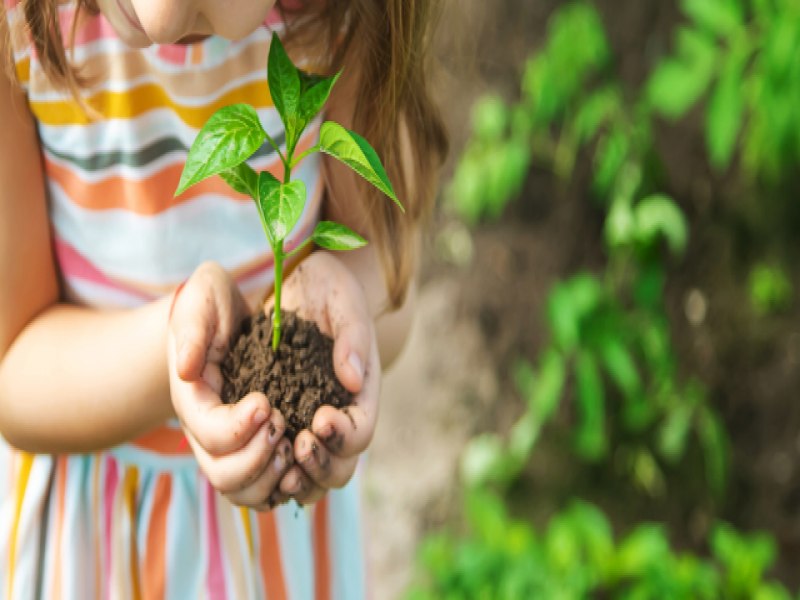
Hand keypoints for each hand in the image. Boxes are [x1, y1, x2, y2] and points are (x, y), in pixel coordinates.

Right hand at [167, 261, 293, 509]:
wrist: (226, 319)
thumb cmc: (215, 304)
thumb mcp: (204, 296)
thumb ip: (192, 325)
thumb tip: (186, 369)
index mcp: (192, 399)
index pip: (208, 433)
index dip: (238, 427)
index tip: (265, 401)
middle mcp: (206, 432)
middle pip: (223, 475)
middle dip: (259, 456)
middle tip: (284, 422)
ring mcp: (228, 447)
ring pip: (243, 492)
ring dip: (273, 477)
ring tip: (296, 443)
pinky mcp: (252, 451)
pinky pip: (264, 489)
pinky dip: (284, 484)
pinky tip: (303, 456)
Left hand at [267, 251, 380, 504]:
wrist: (302, 287)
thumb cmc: (328, 290)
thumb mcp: (344, 301)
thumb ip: (353, 336)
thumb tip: (353, 378)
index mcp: (361, 393)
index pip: (361, 433)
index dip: (343, 436)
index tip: (320, 418)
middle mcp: (340, 417)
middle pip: (340, 469)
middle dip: (319, 465)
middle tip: (297, 444)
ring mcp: (311, 427)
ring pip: (311, 480)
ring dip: (296, 479)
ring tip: (277, 463)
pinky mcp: (284, 426)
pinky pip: (282, 470)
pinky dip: (272, 475)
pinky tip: (255, 459)